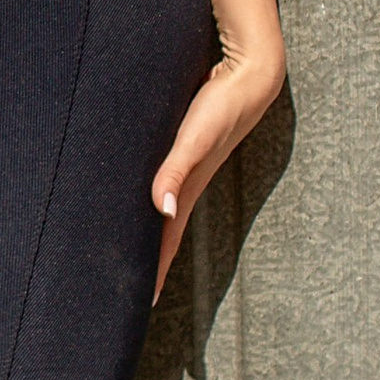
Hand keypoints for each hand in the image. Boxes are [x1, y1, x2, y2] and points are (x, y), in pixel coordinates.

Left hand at [150, 35, 285, 293]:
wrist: (251, 75)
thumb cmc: (222, 106)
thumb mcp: (194, 139)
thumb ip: (176, 171)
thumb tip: (162, 211)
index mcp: (187, 190)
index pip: (165, 242)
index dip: (153, 272)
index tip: (140, 303)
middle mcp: (188, 184)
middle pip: (163, 233)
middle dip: (149, 263)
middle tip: (128, 291)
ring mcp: (190, 167)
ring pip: (163, 210)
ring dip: (150, 233)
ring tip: (134, 254)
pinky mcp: (188, 147)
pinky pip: (167, 183)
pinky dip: (156, 200)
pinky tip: (147, 201)